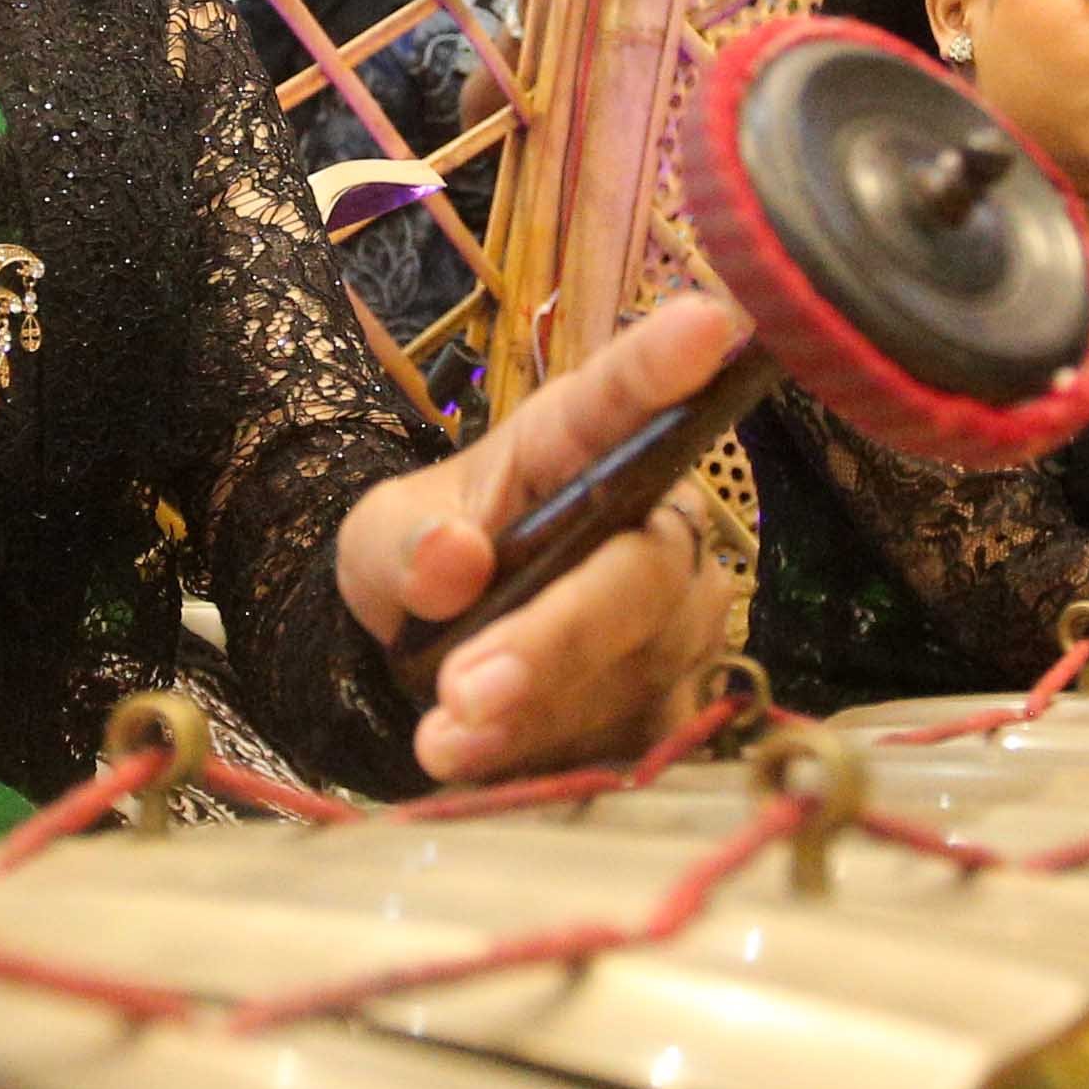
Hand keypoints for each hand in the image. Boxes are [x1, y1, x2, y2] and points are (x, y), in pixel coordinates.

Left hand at [341, 294, 753, 781]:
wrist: (434, 662)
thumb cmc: (427, 564)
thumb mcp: (381, 542)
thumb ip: (402, 545)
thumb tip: (450, 557)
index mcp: (573, 444)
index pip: (622, 399)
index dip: (663, 366)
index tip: (706, 323)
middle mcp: (652, 521)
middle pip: (638, 573)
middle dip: (554, 637)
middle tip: (464, 691)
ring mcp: (676, 618)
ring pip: (632, 668)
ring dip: (535, 713)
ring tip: (443, 740)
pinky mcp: (673, 704)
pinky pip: (627, 738)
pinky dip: (549, 757)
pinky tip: (481, 765)